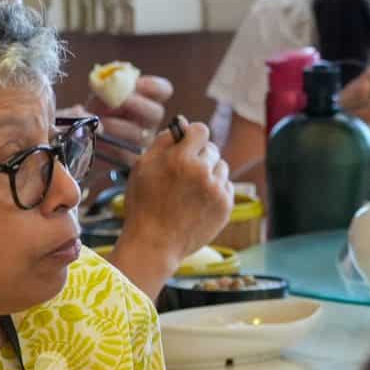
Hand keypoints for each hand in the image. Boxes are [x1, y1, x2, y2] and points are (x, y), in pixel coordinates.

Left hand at [87, 73, 172, 147]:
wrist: (89, 135)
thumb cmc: (98, 110)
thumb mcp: (98, 97)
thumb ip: (98, 96)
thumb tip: (86, 111)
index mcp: (147, 99)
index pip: (163, 90)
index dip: (154, 86)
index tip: (137, 83)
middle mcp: (149, 121)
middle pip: (156, 112)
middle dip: (138, 104)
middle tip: (120, 100)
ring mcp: (143, 141)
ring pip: (140, 135)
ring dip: (118, 126)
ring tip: (100, 122)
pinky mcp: (131, 159)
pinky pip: (125, 154)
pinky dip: (109, 145)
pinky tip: (97, 139)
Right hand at [120, 120, 234, 260]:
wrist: (154, 244)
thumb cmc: (143, 204)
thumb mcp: (142, 166)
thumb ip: (163, 141)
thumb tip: (182, 124)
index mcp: (181, 158)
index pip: (201, 130)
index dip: (192, 137)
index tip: (187, 145)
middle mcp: (203, 171)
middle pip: (212, 149)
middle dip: (199, 156)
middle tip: (184, 173)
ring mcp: (217, 190)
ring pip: (221, 167)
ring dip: (209, 173)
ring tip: (190, 189)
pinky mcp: (226, 206)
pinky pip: (226, 186)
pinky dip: (215, 191)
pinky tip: (198, 202)